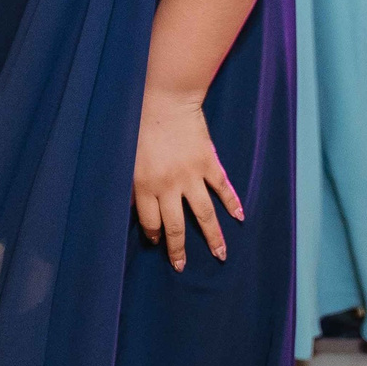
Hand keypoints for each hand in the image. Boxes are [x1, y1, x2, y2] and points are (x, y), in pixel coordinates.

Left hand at [132, 86, 241, 271]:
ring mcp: (192, 176)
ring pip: (205, 215)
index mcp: (146, 185)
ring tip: (221, 255)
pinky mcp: (208, 163)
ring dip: (213, 238)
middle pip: (177, 227)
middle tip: (182, 266)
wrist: (165, 99)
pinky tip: (239, 217)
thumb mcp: (127, 158)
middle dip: (179, 250)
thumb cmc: (140, 125)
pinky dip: (232, 203)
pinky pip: (222, 188)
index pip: (150, 222)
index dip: (154, 234)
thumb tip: (133, 207)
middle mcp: (170, 186)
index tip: (157, 241)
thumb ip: (132, 184)